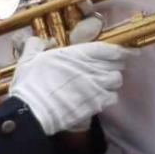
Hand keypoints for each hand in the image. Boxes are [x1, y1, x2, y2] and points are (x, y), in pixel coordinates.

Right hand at [8, 38, 127, 134]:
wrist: (32, 111)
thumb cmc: (30, 83)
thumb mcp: (28, 58)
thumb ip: (37, 44)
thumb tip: (44, 41)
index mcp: (77, 54)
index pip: (108, 49)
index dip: (120, 50)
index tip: (126, 51)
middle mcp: (92, 69)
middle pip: (116, 64)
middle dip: (116, 63)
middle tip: (111, 65)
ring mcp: (96, 87)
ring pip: (116, 80)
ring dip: (112, 80)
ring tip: (104, 82)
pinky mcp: (96, 104)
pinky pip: (112, 97)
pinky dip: (109, 96)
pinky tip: (100, 97)